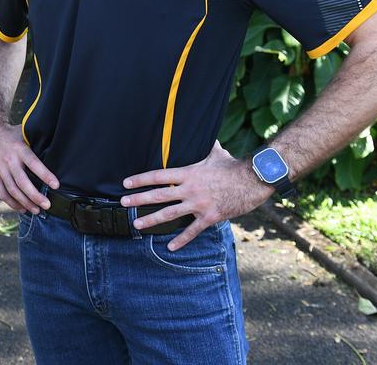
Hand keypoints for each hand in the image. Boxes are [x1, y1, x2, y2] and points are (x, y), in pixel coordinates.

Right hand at [0, 121, 57, 213]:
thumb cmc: (13, 136)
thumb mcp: (25, 134)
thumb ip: (37, 143)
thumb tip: (57, 151)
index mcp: (19, 149)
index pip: (34, 164)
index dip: (45, 175)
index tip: (56, 185)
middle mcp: (8, 160)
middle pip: (22, 182)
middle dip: (35, 196)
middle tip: (47, 205)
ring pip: (13, 190)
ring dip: (25, 203)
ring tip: (37, 210)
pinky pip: (2, 193)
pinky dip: (12, 203)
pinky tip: (22, 208)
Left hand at [120, 141, 273, 250]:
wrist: (253, 181)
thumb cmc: (233, 166)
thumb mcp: (215, 152)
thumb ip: (203, 144)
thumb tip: (198, 130)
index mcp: (188, 173)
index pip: (158, 175)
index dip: (140, 179)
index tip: (126, 183)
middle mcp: (190, 189)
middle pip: (159, 195)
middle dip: (139, 199)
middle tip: (123, 203)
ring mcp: (199, 204)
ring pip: (170, 214)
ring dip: (152, 219)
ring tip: (137, 224)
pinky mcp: (210, 217)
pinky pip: (193, 231)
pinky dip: (181, 240)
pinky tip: (171, 247)